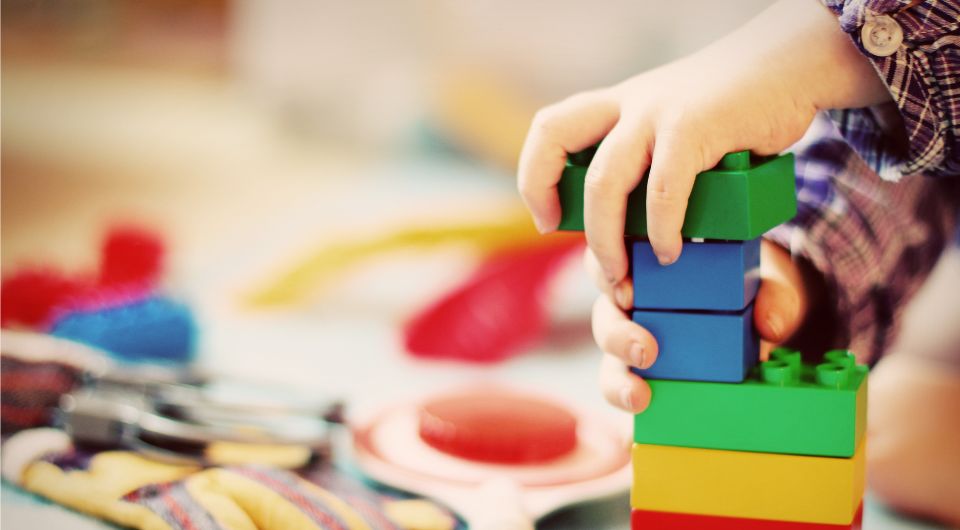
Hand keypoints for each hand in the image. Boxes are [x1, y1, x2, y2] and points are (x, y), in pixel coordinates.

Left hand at [517, 0, 888, 290]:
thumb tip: (631, 225)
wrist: (790, 66)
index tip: (548, 219)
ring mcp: (658, 112)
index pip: (550, 129)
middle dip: (548, 199)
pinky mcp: (696, 126)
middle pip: (555, 141)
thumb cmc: (734, 110)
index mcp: (618, 105)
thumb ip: (649, 160)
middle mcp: (629, 104)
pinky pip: (663, 189)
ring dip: (606, 239)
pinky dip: (662, 229)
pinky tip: (671, 250)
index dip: (535, 175)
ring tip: (623, 274)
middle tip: (576, 246)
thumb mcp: (674, 125)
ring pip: (604, 181)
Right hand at [589, 240, 811, 412]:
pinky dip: (627, 402)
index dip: (606, 274)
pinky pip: (624, 388)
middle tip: (645, 351)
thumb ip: (776, 296)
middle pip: (604, 313)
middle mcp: (635, 302)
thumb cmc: (755, 289)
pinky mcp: (644, 374)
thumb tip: (769, 325)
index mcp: (651, 264)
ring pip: (608, 358)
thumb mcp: (770, 284)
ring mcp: (636, 340)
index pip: (611, 261)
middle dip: (616, 334)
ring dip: (616, 379)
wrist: (766, 320)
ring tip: (638, 396)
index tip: (629, 294)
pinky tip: (636, 420)